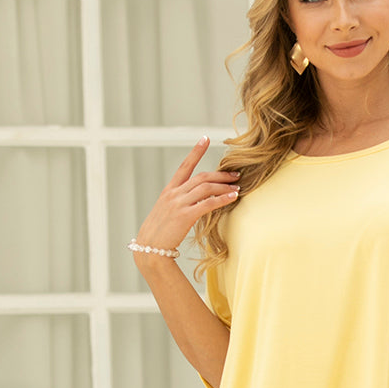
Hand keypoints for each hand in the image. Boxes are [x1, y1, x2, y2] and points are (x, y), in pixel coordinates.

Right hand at [133, 137, 238, 257]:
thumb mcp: (166, 212)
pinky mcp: (185, 216)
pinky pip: (208, 203)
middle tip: (235, 175)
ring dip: (224, 187)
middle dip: (220, 175)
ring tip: (237, 188)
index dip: (196, 151)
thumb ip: (179, 202)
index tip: (205, 139)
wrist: (151, 248)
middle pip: (201, 177)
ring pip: (206, 188)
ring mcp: (179, 204)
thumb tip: (195, 200)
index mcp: (169, 191)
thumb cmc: (160, 233)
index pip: (184, 166)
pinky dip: (222, 199)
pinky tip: (233, 197)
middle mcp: (174, 194)